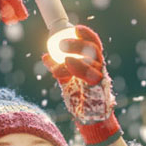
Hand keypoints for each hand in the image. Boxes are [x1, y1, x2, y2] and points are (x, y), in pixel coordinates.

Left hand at [42, 25, 121, 145]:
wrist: (88, 118)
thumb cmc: (78, 96)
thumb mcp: (66, 79)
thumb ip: (57, 67)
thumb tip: (45, 55)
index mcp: (93, 62)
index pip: (95, 44)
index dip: (87, 35)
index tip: (76, 28)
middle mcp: (99, 68)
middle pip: (93, 50)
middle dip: (78, 44)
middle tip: (60, 42)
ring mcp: (100, 78)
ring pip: (92, 61)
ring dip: (76, 55)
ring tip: (61, 53)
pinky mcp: (99, 88)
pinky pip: (90, 75)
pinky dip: (78, 68)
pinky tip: (66, 63)